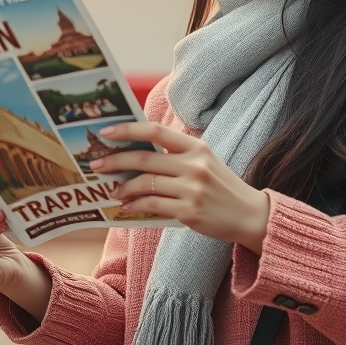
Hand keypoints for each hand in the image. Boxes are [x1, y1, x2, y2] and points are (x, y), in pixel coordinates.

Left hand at [91, 123, 270, 253]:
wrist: (249, 215)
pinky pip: (153, 205)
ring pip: (145, 184)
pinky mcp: (189, 212)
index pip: (156, 131)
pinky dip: (135, 206)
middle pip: (144, 158)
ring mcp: (192, 189)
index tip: (107, 131)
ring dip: (124, 188)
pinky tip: (127, 207)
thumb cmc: (221, 187)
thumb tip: (135, 152)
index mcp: (196, 147)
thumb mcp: (204, 161)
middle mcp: (194, 165)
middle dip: (115, 161)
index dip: (128, 129)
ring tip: (113, 191)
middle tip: (96, 165)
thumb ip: (176, 154)